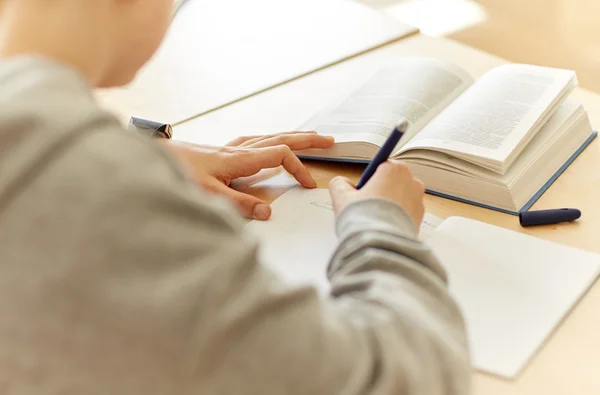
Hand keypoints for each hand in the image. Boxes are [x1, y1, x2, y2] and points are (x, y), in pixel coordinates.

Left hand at [163, 131, 333, 219]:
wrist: (153, 159)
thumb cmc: (177, 174)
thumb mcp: (208, 195)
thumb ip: (239, 204)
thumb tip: (268, 213)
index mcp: (239, 159)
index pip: (280, 155)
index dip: (298, 167)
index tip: (308, 184)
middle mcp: (238, 149)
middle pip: (281, 138)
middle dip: (307, 139)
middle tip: (330, 140)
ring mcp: (230, 147)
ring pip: (269, 136)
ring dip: (292, 135)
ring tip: (310, 136)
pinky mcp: (223, 151)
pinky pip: (255, 139)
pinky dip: (270, 138)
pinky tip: (269, 141)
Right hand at [328, 160, 424, 229]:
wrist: (381, 245)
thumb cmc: (364, 219)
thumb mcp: (342, 197)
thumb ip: (339, 184)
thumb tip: (342, 183)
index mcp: (393, 169)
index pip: (382, 165)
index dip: (370, 178)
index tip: (364, 188)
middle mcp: (411, 181)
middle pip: (394, 180)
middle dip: (382, 189)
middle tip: (367, 205)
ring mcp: (419, 200)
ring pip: (402, 196)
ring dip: (391, 203)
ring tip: (376, 218)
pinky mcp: (421, 217)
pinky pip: (408, 212)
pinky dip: (398, 217)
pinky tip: (385, 226)